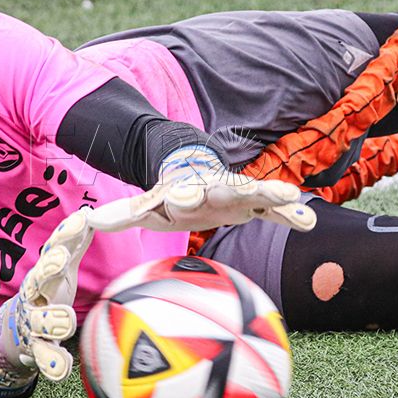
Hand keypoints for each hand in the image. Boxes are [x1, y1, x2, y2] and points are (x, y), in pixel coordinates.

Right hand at [0, 210, 93, 395]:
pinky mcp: (37, 350)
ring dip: (53, 320)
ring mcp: (33, 324)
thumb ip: (73, 244)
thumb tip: (89, 213)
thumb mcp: (60, 269)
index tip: (80, 220)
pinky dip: (53, 364)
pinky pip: (44, 359)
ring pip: (40, 322)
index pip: (53, 250)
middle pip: (37, 281)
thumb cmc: (47, 295)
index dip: (65, 236)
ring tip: (67, 320)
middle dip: (47, 271)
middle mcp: (34, 297)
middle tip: (60, 262)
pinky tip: (62, 368)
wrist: (16, 335)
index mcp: (43, 276)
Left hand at [86, 145, 316, 232]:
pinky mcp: (252, 203)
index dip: (182, 195)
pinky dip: (289, 215)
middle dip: (239, 189)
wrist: (193, 175)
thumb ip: (122, 215)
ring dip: (273, 196)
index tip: (182, 199)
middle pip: (226, 188)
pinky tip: (309, 222)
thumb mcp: (145, 206)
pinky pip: (274, 210)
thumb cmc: (167, 197)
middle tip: (253, 190)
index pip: (182, 192)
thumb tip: (87, 222)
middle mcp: (212, 189)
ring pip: (257, 194)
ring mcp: (235, 194)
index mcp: (183, 191)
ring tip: (293, 199)